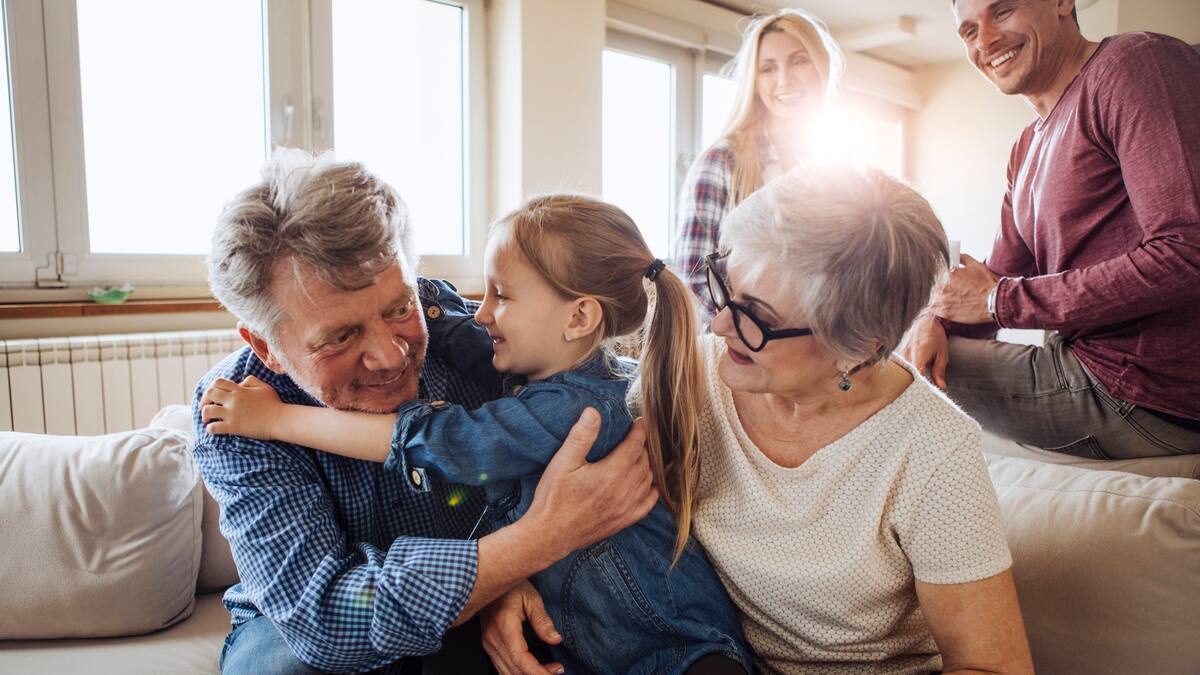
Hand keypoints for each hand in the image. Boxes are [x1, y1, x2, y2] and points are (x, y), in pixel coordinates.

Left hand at [200, 375, 284, 439]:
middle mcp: (234, 400)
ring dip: (204, 415)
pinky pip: (213, 427)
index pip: (218, 382)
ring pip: (207, 411)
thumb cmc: (275, 404)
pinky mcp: (233, 427)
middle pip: (209, 394)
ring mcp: (232, 413)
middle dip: (204, 400)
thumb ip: (251, 381)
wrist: (280, 420)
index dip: (211, 388)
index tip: (212, 396)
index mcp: (240, 390)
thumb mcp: (264, 387)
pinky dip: (210, 428)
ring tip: (207, 420)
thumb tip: (239, 383)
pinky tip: (214, 429)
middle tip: (205, 407)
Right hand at [481, 581, 563, 674]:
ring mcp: (488, 643)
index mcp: (503, 625)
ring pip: (506, 672)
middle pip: (514, 670)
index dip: (537, 671)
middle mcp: (492, 638)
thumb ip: (542, 620)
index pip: (520, 658)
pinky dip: (518, 672)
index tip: (555, 672)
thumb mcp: (531, 598)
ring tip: (549, 671)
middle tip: (558, 671)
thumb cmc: (511, 587)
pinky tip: (533, 669)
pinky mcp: (488, 645)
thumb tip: (555, 639)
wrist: (489, 580)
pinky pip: (502, 667)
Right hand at [525, 409, 655, 560]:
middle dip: (643, 447)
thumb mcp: (563, 461)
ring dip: (647, 466)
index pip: (635, 446)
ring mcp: (626, 508)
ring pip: (647, 481)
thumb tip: (593, 412)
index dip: (640, 432)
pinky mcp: (623, 521)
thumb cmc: (554, 497)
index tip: (640, 422)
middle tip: (637, 437)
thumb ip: (581, 436)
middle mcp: (624, 491)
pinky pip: (647, 504)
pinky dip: (651, 491)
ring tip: (641, 456)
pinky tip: (648, 485)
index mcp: (611, 473)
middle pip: (643, 462)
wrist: (549, 535)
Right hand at [902, 313, 949, 389]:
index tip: (929, 391)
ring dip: (913, 378)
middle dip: (918, 384)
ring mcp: (902, 354)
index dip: (923, 385)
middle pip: (910, 375)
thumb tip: (942, 387)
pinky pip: (903, 367)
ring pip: (905, 372)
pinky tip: (915, 374)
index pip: (917, 374)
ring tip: (920, 382)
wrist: (927, 321)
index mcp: (919, 353)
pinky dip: (909, 372)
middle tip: (926, 390)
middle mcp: (907, 354)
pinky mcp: (900, 355)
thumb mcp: (942, 354)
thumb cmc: (936, 337)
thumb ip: (939, 371)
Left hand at [930, 254, 998, 324]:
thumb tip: (957, 254)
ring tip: (944, 298)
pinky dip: (934, 307)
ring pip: (929, 297)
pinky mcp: (944, 313)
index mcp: (947, 274)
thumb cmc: (987, 284)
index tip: (939, 277)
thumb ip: (963, 258)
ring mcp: (942, 300)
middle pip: (930, 285)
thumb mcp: (976, 265)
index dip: (935, 274)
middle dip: (935, 286)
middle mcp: (942, 287)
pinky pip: (932, 309)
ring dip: (933, 296)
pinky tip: (941, 306)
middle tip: (944, 288)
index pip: (932, 272)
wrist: (994, 302)